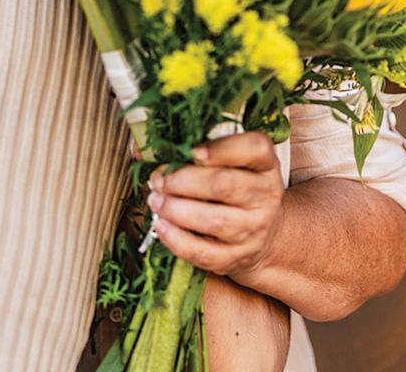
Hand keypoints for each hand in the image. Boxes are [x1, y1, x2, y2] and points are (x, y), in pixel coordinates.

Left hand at [147, 131, 284, 282]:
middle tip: (159, 179)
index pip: (255, 148)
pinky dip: (177, 240)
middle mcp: (264, 195)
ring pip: (214, 220)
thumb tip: (140, 148)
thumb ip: (190, 151)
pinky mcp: (236, 257)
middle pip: (224, 185)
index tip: (193, 150)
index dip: (223, 148)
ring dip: (176, 209)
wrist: (261, 234)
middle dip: (183, 181)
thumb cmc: (233, 188)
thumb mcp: (225, 163)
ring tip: (156, 201)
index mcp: (264, 164)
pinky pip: (204, 252)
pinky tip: (162, 226)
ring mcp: (253, 229)